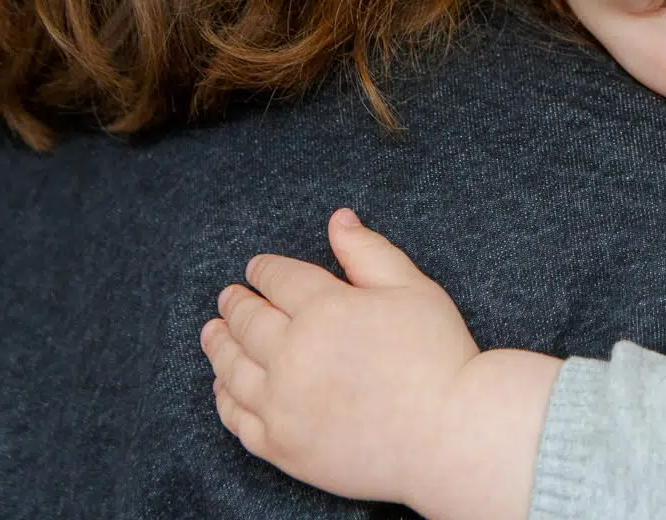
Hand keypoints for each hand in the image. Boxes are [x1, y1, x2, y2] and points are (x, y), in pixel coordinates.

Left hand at [201, 209, 477, 510]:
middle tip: (229, 297)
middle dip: (236, 304)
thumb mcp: (414, 288)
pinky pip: (237, 419)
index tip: (256, 268)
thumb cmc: (440, 356)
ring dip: (219, 345)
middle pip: (247, 321)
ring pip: (232, 369)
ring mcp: (283, 404)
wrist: (451, 435)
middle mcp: (293, 355)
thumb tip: (338, 219)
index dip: (263, 270)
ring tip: (214, 333)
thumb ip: (369, 252)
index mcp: (325, 309)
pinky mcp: (283, 445)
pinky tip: (223, 387)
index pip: (278, 279)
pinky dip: (224, 398)